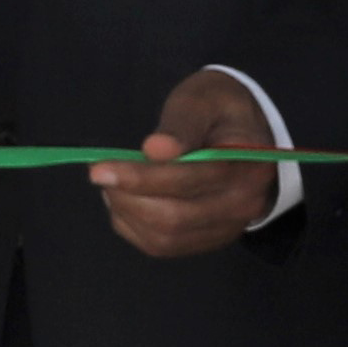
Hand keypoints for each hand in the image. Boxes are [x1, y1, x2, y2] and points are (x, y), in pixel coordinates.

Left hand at [95, 66, 281, 259]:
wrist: (243, 135)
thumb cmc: (217, 110)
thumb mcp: (201, 100)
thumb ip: (180, 124)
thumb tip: (154, 150)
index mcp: (248, 162)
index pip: (192, 178)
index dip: (143, 177)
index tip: (100, 168)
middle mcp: (244, 203)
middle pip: (177, 216)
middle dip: (128, 197)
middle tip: (99, 173)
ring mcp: (228, 227)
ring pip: (166, 237)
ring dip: (128, 213)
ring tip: (112, 183)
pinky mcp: (208, 239)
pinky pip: (164, 245)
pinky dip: (134, 226)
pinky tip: (125, 200)